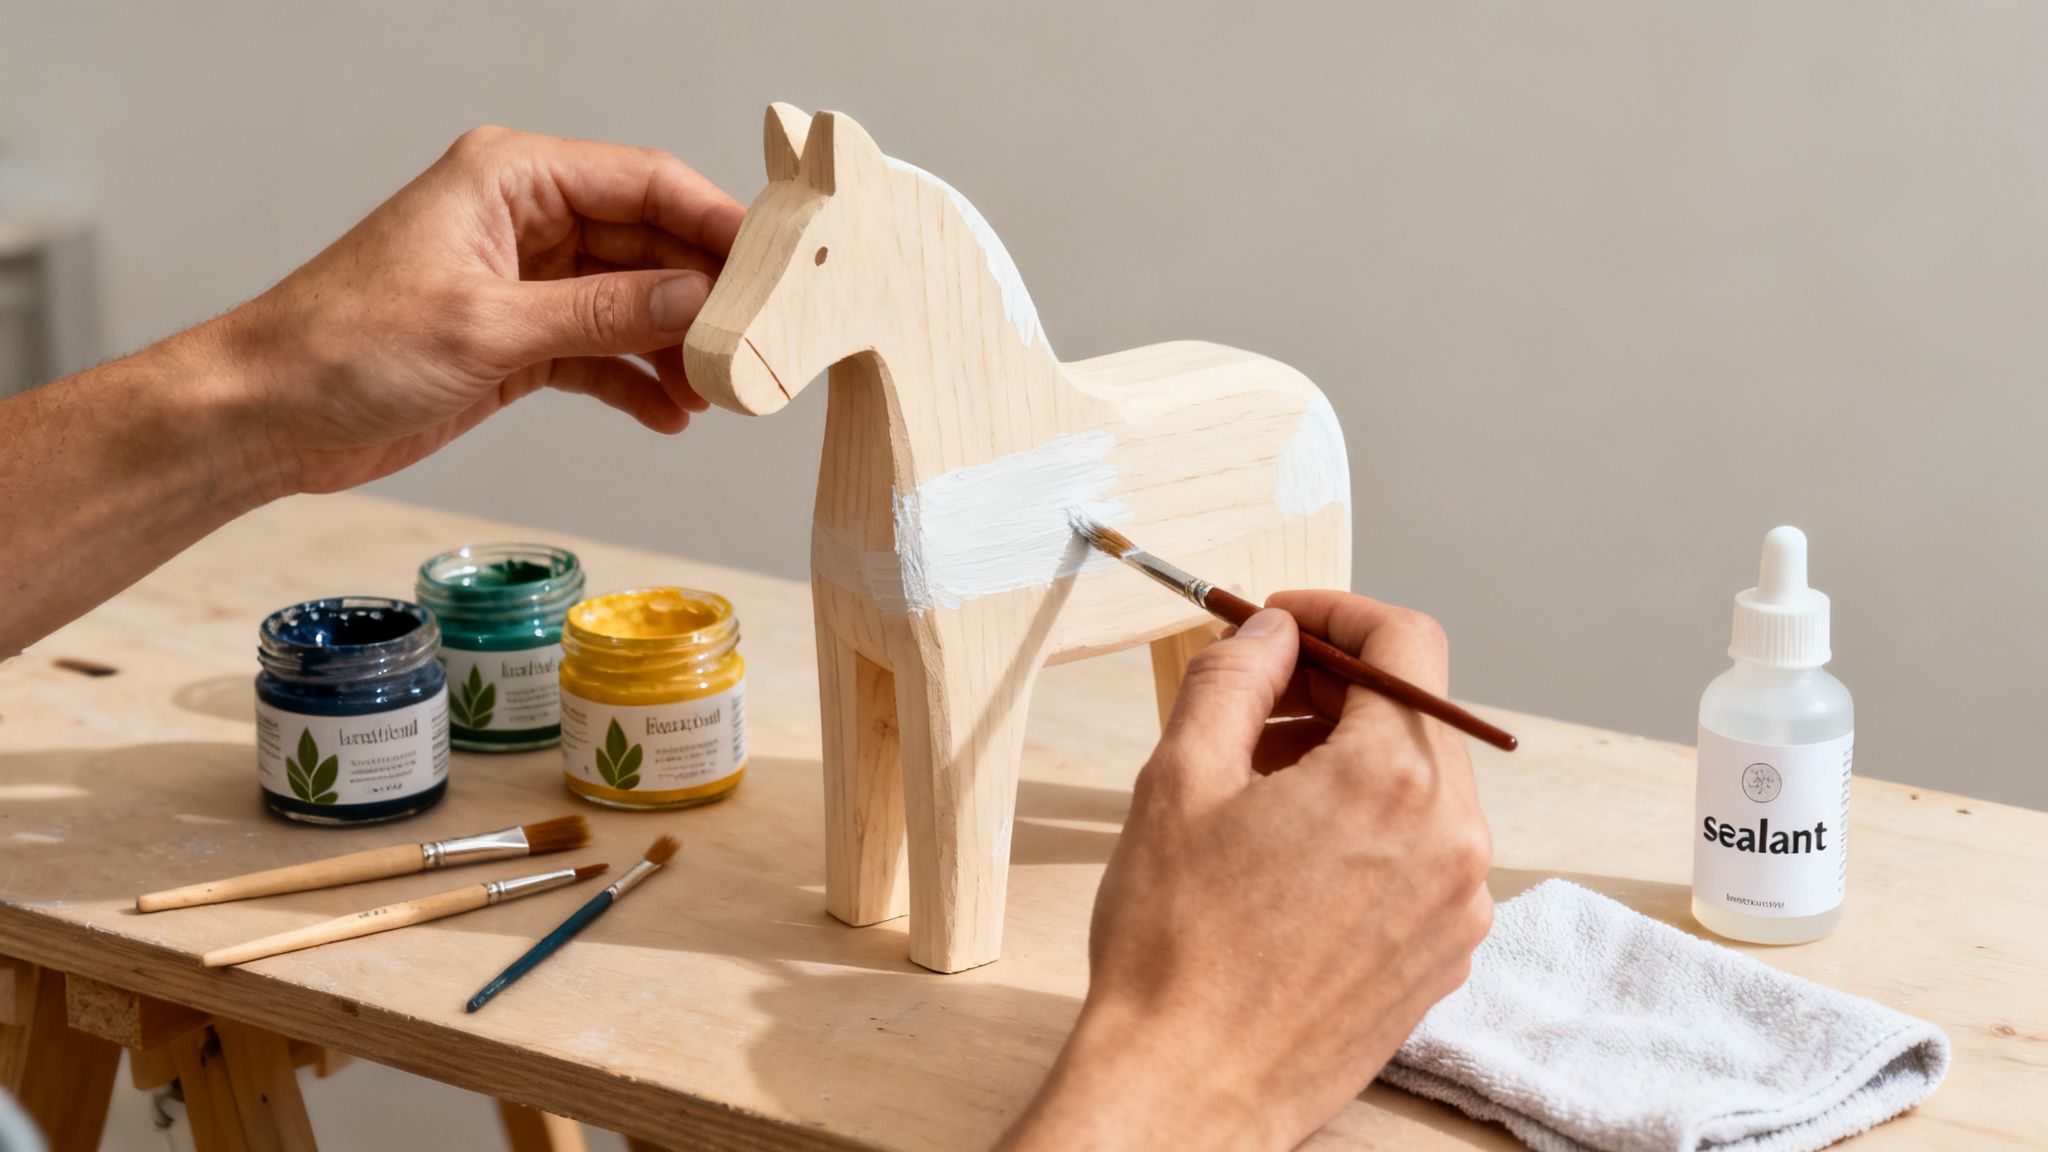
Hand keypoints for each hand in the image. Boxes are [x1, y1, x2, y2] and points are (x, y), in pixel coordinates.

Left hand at [215, 126, 745, 494]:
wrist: (268, 415)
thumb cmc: (343, 348)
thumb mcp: (487, 330)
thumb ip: (601, 314)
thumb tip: (697, 303)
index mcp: (511, 177)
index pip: (643, 181)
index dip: (715, 222)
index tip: (773, 267)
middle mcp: (525, 218)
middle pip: (649, 241)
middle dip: (705, 295)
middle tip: (759, 344)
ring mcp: (524, 280)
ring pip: (633, 302)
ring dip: (676, 348)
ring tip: (717, 394)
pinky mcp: (518, 339)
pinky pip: (602, 350)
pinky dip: (636, 381)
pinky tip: (669, 415)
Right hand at [1001, 593, 1493, 1150]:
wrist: (1188, 1090)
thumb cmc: (1176, 947)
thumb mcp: (1180, 779)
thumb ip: (1233, 678)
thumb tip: (1269, 631)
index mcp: (1398, 781)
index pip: (1406, 641)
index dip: (1336, 613)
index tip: (1280, 625)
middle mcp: (1455, 840)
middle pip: (1415, 713)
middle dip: (1331, 692)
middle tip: (1250, 705)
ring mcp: (1459, 907)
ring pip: (1420, 787)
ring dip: (1346, 762)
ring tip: (1256, 792)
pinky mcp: (1444, 957)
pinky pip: (1422, 855)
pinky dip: (1366, 829)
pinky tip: (1287, 859)